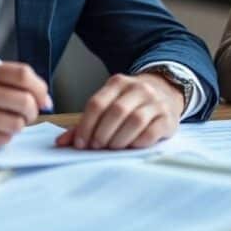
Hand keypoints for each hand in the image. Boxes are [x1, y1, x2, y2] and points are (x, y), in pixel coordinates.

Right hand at [0, 60, 52, 149]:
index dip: (40, 88)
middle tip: (28, 113)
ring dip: (19, 124)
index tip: (43, 97)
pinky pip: (3, 138)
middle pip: (25, 101)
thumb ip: (6, 79)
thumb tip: (42, 95)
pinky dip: (4, 136)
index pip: (24, 75)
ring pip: (17, 123)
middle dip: (33, 110)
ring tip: (7, 121)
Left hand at [55, 73, 183, 149]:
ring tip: (112, 147)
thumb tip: (61, 143)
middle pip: (116, 112)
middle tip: (96, 147)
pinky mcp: (168, 118)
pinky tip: (131, 146)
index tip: (80, 143)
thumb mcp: (109, 105)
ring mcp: (155, 102)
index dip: (86, 126)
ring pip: (135, 120)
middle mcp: (138, 88)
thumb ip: (86, 123)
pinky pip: (152, 131)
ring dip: (119, 139)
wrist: (166, 93)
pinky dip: (138, 141)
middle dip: (102, 133)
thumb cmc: (130, 104)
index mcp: (118, 83)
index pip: (97, 103)